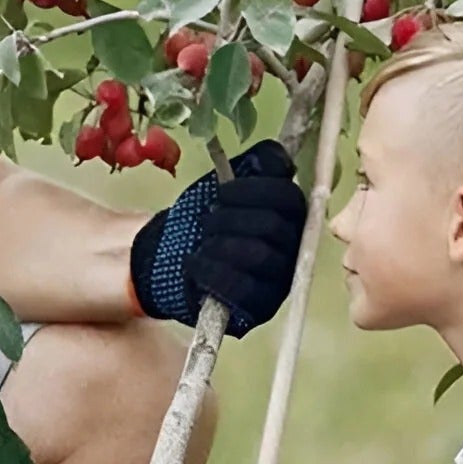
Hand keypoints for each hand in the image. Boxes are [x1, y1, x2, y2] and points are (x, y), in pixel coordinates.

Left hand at [129, 139, 306, 337]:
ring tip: (202, 243)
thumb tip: (278, 155)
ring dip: (220, 244)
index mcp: (290, 216)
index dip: (254, 191)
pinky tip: (194, 263)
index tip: (221, 192)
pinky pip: (242, 289)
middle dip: (230, 219)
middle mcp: (293, 249)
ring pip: (259, 256)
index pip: (289, 199)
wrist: (169, 257)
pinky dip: (211, 271)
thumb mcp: (227, 182)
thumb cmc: (205, 217)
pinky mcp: (259, 308)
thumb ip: (256, 164)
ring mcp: (279, 281)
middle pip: (273, 227)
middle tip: (206, 220)